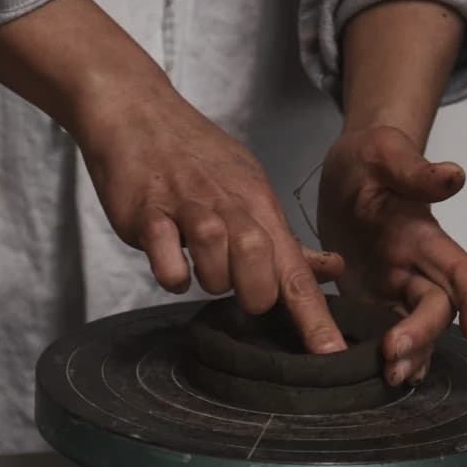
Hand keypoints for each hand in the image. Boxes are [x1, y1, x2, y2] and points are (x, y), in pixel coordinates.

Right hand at [75, 74, 346, 351]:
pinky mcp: (149, 214)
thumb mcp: (248, 185)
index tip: (330, 355)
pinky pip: (167, 262)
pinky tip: (166, 256)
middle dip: (251, 296)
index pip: (296, 271)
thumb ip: (284, 237)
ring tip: (194, 256)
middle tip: (232, 280)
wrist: (135, 111)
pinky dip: (170, 273)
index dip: (314, 317)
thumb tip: (331, 269)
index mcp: (259, 206)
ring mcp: (190, 210)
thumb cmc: (193, 155)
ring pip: (217, 269)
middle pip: (262, 274)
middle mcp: (232, 208)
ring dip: (208, 278)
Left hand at [317, 124, 466, 384]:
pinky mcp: (369, 299)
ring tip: (389, 379)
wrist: (346, 171)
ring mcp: (395, 287)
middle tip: (392, 356)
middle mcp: (417, 268)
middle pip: (436, 310)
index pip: (462, 271)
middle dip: (422, 336)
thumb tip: (455, 176)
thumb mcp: (385, 154)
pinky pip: (384, 333)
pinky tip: (374, 380)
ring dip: (410, 356)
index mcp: (426, 237)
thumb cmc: (370, 159)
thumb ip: (415, 171)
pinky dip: (389, 356)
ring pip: (416, 330)